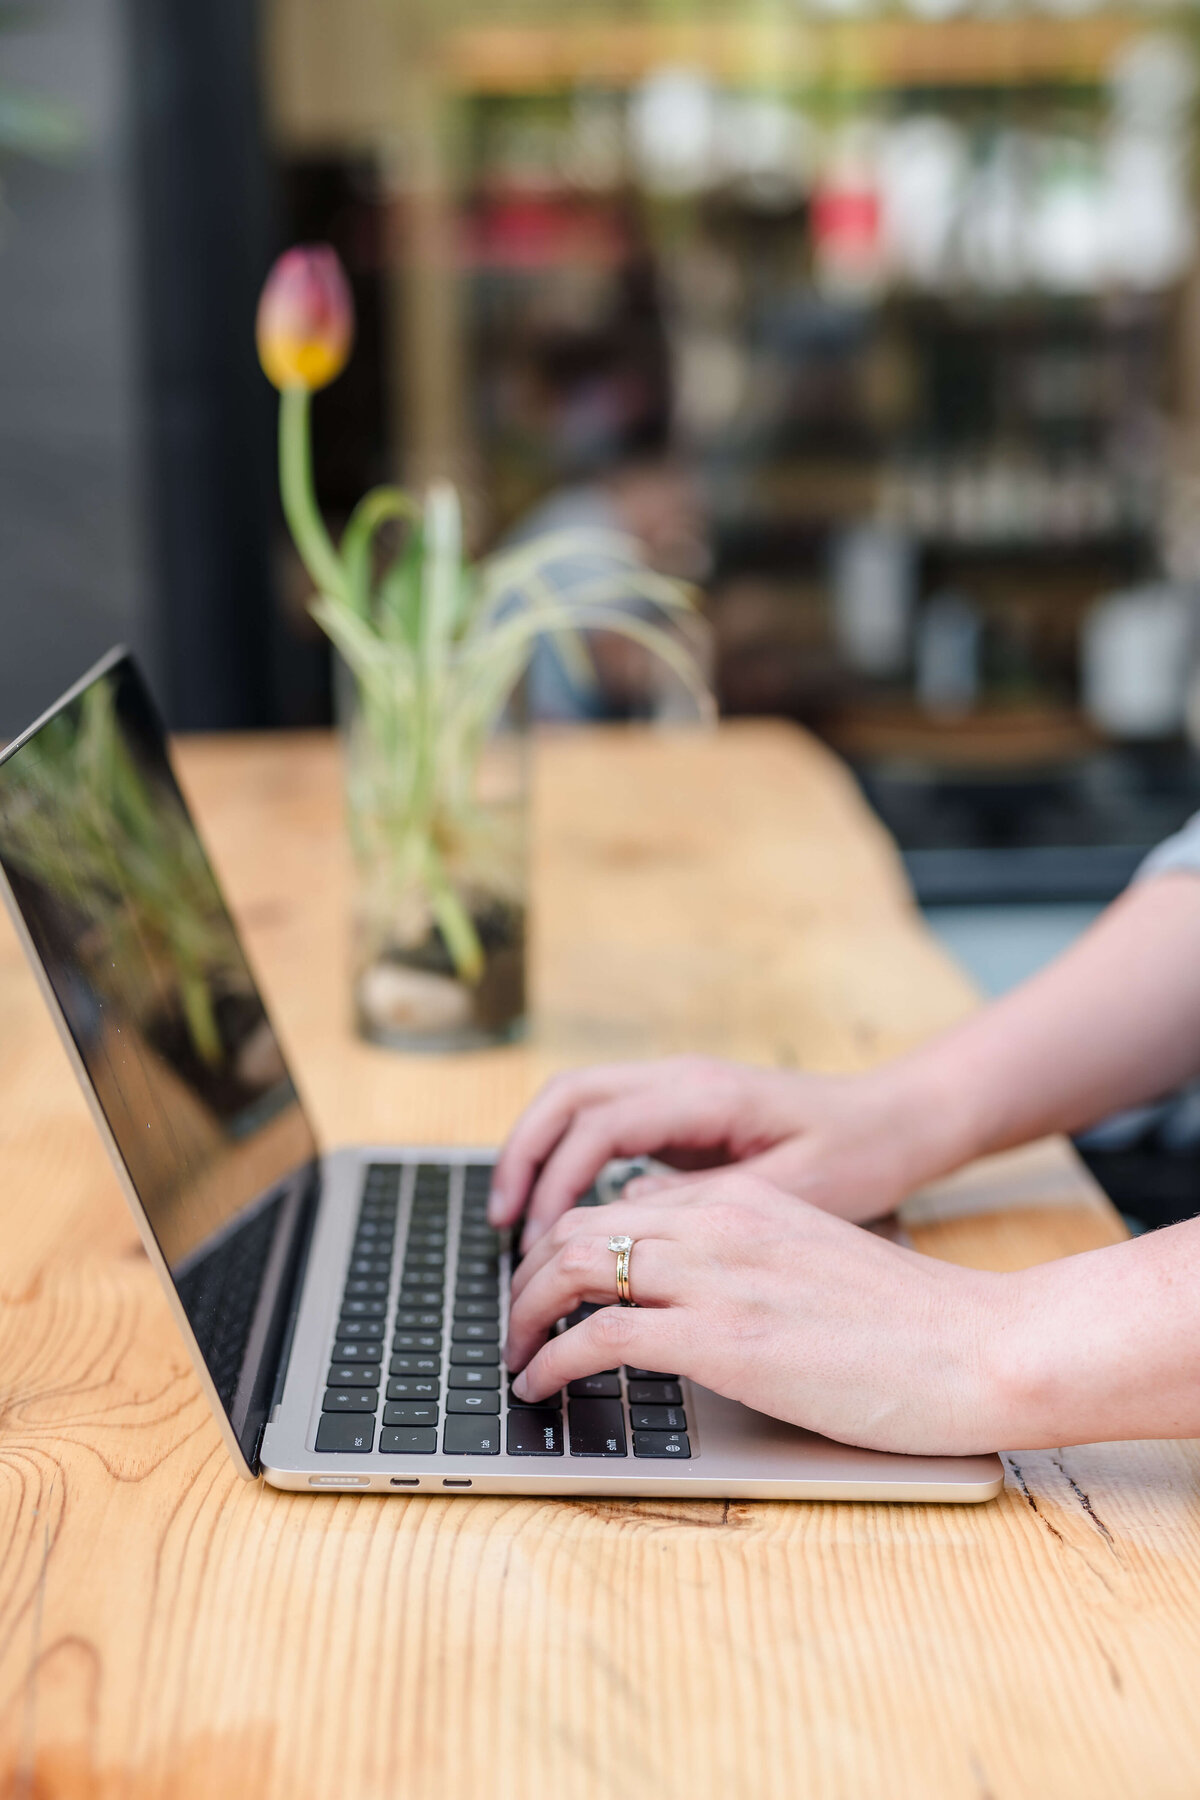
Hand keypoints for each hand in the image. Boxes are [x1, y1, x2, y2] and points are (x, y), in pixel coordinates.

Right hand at [489, 1056, 950, 1248]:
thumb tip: (626, 1218)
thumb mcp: (795, 1193)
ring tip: (514, 1222)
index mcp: (704, 1095)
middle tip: (502, 1227)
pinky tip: (563, 1213)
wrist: (902, 1119)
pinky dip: (568, 1159)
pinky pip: (603, 1124)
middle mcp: (681, 1081)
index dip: (555, 1182)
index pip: (597, 1126)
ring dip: (538, 1155)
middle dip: (523, 1157)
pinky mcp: (682, 1113)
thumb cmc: (862, 1155)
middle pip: (567, 1097)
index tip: (536, 1243)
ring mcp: (678, 1091)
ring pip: (577, 1104)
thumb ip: (709, 1206)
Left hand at [504, 1172, 1010, 1456]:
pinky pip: (603, 1335)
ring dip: (524, 1314)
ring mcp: (720, 1277)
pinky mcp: (724, 1339)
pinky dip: (554, 1360)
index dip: (562, 1246)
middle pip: (578, 1225)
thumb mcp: (812, 1257)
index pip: (616, 1204)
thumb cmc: (911, 1321)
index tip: (544, 1287)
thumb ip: (743, 1253)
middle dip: (527, 1276)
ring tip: (514, 1354)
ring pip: (576, 1267)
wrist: (981, 1346)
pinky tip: (543, 1386)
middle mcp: (720, 1223)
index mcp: (743, 1202)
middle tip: (511, 1322)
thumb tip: (677, 1274)